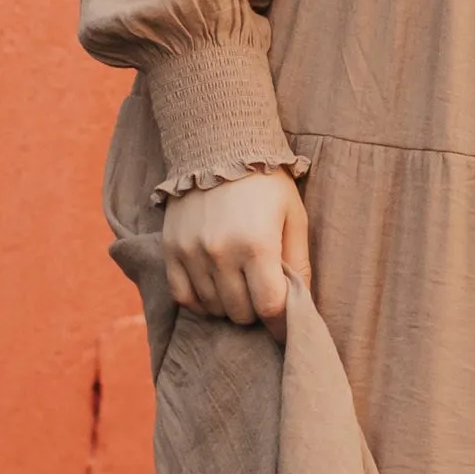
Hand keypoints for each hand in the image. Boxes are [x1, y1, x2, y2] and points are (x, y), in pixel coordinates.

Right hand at [162, 168, 310, 329]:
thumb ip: (300, 263)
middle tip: (262, 294)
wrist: (218, 147)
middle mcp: (221, 252)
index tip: (285, 326)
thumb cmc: (266, 184)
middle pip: (241, 312)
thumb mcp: (294, 217)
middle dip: (256, 310)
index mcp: (257, 244)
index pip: (269, 307)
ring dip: (229, 306)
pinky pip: (183, 297)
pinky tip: (214, 289)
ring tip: (240, 286)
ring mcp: (192, 252)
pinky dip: (201, 301)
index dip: (281, 324)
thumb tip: (303, 305)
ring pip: (213, 308)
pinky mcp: (171, 250)